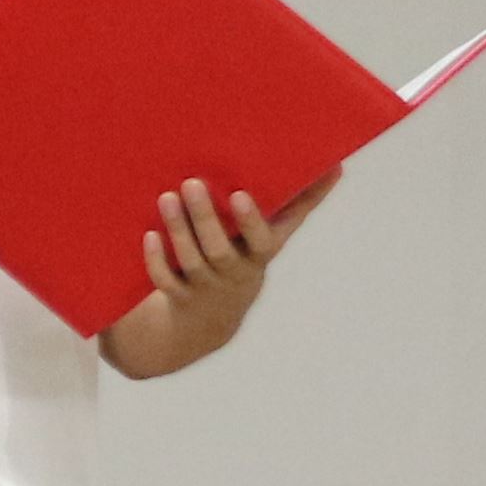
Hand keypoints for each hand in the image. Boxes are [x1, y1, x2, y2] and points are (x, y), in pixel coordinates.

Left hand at [131, 176, 323, 345]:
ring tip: (167, 197)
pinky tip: (148, 235)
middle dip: (204, 218)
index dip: (251, 221)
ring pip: (191, 262)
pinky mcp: (178, 295)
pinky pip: (166, 280)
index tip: (238, 194)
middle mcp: (234, 274)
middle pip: (219, 250)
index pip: (262, 242)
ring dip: (178, 230)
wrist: (212, 319)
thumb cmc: (248, 258)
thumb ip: (301, 203)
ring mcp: (205, 286)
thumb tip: (337, 166)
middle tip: (191, 183)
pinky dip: (157, 259)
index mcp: (259, 256)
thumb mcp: (275, 237)